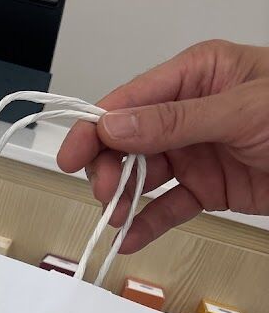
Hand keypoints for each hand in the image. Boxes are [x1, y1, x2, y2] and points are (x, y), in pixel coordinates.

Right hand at [57, 40, 268, 252]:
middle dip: (110, 168)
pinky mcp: (210, 188)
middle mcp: (191, 112)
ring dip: (124, 198)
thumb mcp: (241, 110)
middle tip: (103, 192)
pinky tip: (131, 237)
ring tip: (116, 218)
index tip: (72, 155)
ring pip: (145, 176)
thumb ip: (175, 121)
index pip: (131, 99)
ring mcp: (198, 151)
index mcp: (197, 75)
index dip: (96, 127)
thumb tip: (117, 125)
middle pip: (130, 141)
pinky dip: (147, 223)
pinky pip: (169, 206)